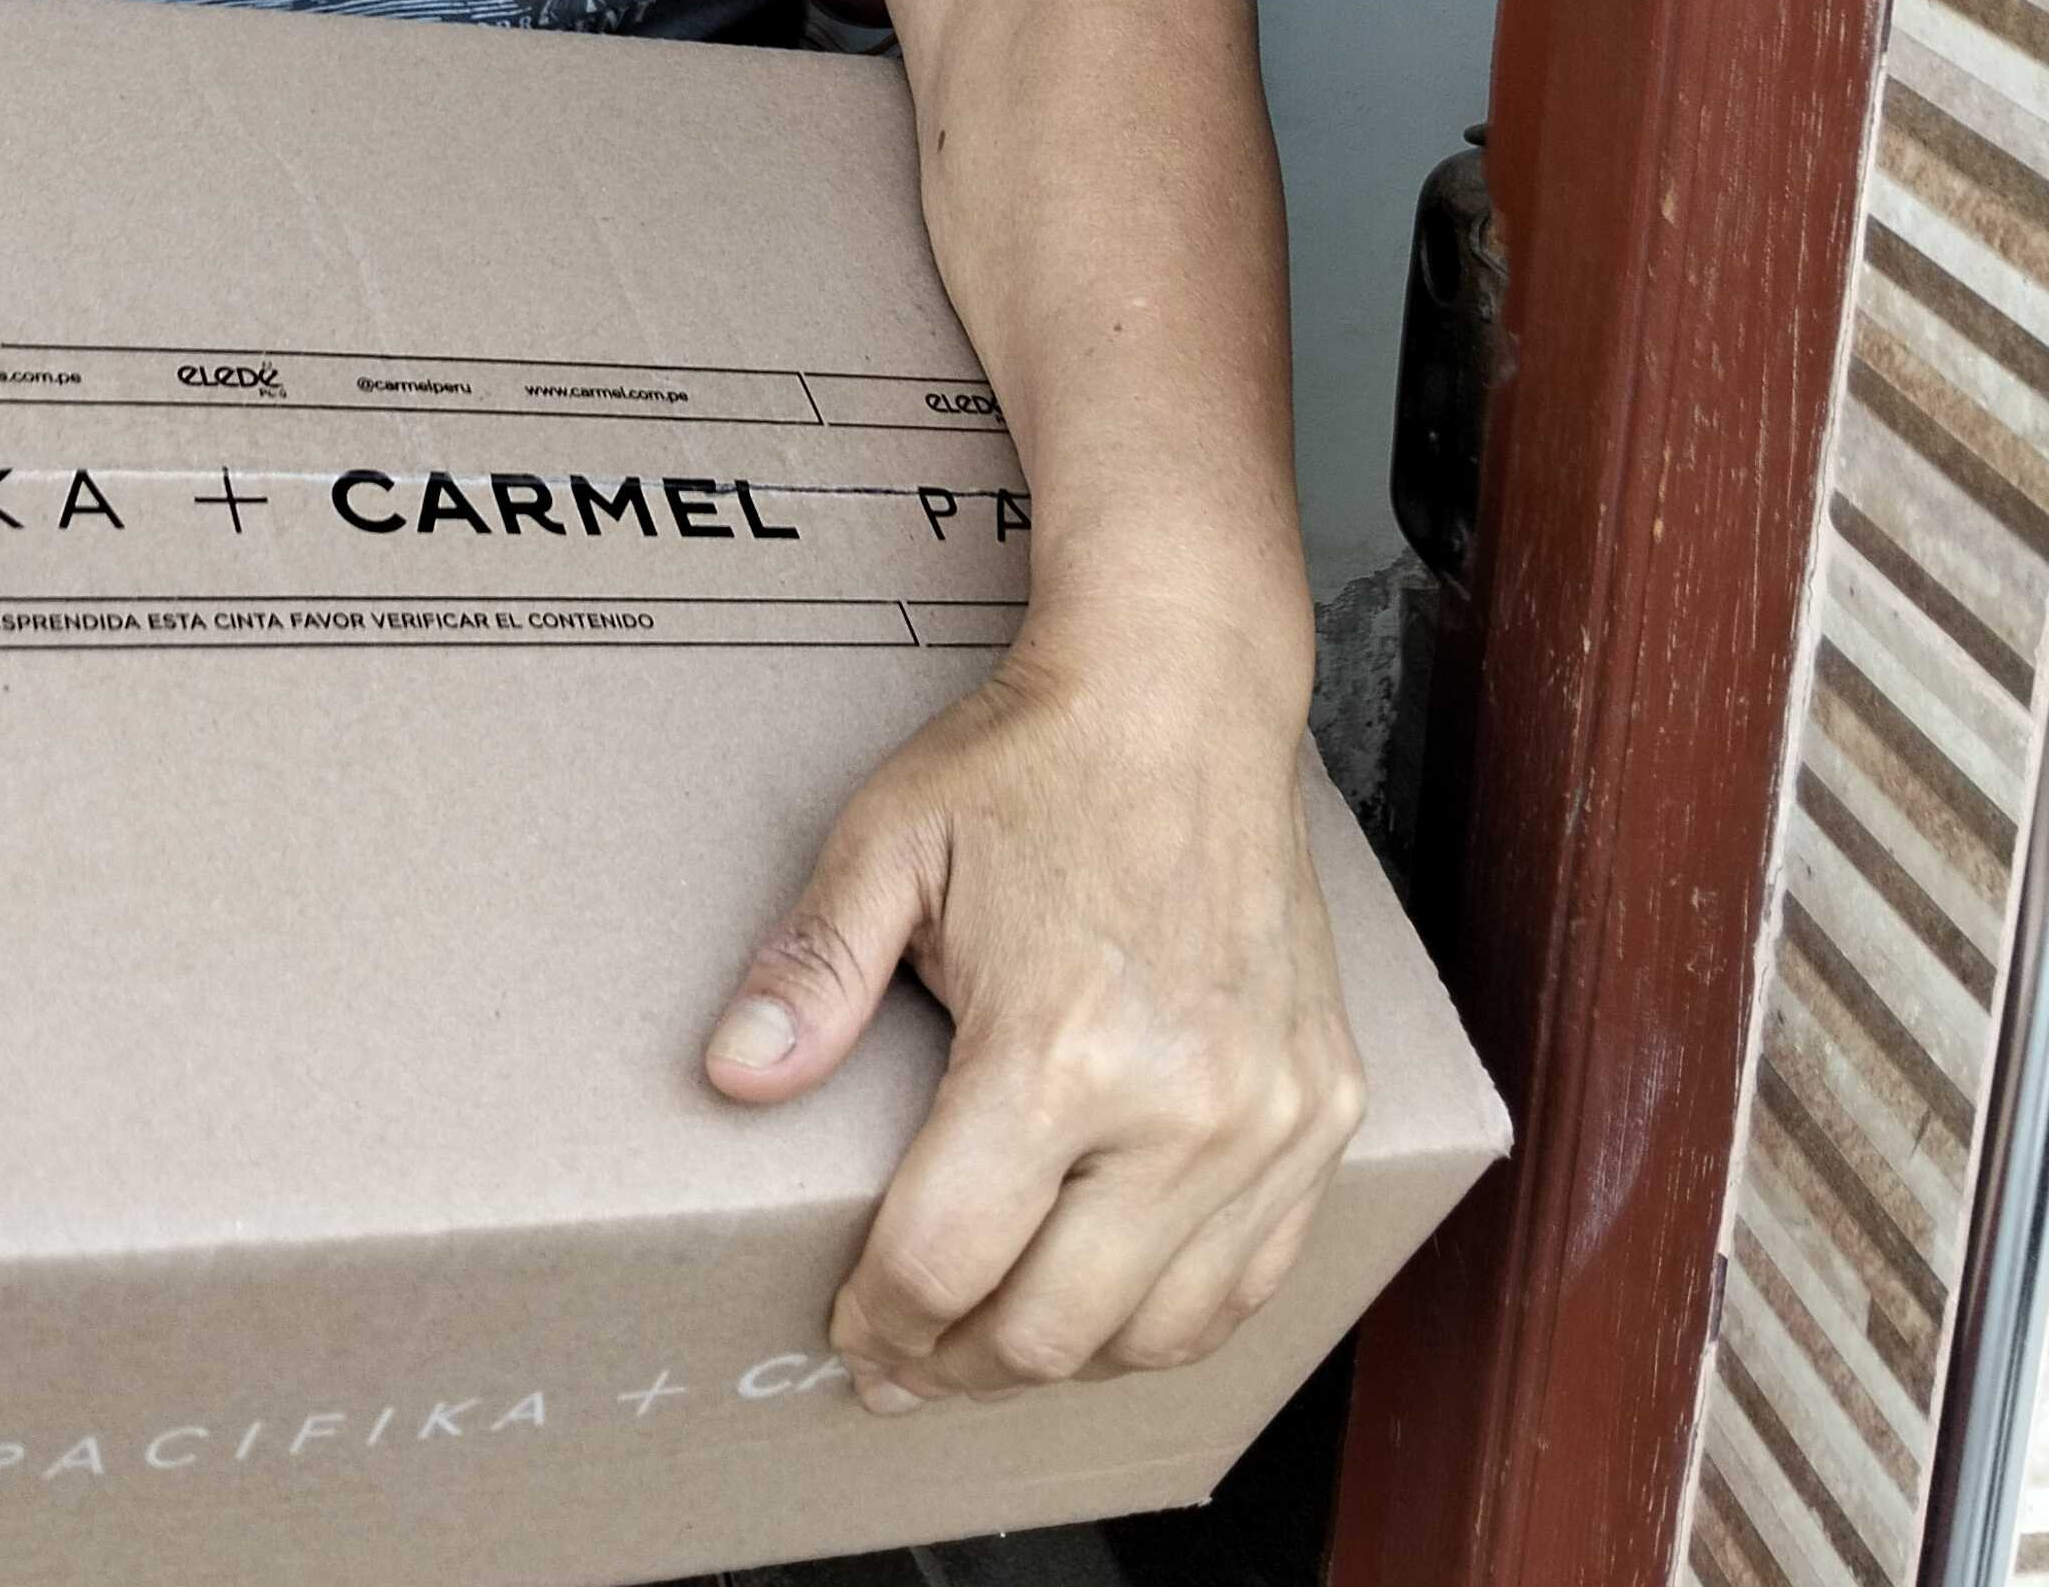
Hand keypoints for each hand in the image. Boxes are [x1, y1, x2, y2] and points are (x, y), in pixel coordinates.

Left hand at [700, 611, 1364, 1400]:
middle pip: (1050, 1330)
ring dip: (1062, 1360)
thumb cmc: (1034, 762)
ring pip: (1159, 1335)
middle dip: (954, 1364)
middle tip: (903, 1361)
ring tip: (990, 1341)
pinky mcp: (1324, 1110)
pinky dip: (1170, 1320)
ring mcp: (1269, 1120)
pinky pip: (1252, 1283)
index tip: (848, 1330)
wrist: (1186, 691)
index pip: (947, 1260)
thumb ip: (813, 968)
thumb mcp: (890, 841)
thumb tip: (731, 1078)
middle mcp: (1183, 1108)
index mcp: (1061, 1048)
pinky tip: (1104, 1303)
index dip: (879, 1317)